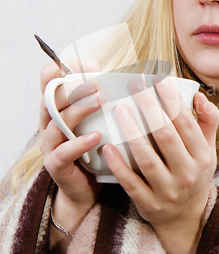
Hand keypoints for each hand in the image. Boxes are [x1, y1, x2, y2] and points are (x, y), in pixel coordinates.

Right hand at [39, 59, 102, 235]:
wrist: (85, 188)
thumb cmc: (95, 148)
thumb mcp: (98, 120)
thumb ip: (105, 100)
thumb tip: (136, 77)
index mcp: (57, 107)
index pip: (51, 78)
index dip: (67, 67)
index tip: (92, 65)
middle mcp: (48, 122)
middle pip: (51, 96)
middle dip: (74, 85)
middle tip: (98, 81)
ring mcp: (50, 144)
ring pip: (56, 121)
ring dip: (79, 108)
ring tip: (100, 100)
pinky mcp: (55, 164)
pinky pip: (63, 152)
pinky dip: (79, 143)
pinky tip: (96, 137)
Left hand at [102, 75, 218, 253]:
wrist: (187, 217)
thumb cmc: (194, 174)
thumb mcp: (207, 149)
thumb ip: (207, 121)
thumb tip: (198, 96)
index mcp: (202, 157)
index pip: (186, 123)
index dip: (171, 100)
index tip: (157, 79)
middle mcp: (187, 174)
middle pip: (166, 136)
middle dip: (149, 108)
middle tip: (134, 85)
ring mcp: (168, 191)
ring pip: (147, 159)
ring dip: (132, 133)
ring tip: (119, 110)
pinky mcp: (149, 204)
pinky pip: (131, 183)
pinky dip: (119, 166)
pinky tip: (108, 147)